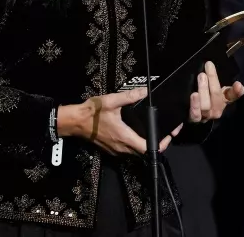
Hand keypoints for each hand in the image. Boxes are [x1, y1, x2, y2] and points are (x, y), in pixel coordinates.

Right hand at [61, 88, 182, 155]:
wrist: (75, 122)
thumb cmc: (92, 112)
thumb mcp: (111, 100)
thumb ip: (129, 96)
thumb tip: (145, 91)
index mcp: (124, 137)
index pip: (147, 148)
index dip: (161, 144)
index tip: (168, 136)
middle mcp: (122, 147)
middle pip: (144, 152)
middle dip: (156, 144)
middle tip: (165, 132)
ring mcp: (116, 150)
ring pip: (136, 152)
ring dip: (146, 145)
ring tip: (154, 132)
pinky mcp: (111, 149)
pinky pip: (128, 151)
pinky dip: (136, 145)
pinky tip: (138, 133)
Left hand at [189, 61, 243, 122]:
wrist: (191, 115)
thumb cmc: (205, 97)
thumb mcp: (215, 90)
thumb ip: (224, 85)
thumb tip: (239, 84)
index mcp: (223, 101)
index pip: (232, 95)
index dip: (236, 91)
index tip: (238, 84)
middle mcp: (217, 111)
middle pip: (216, 96)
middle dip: (212, 81)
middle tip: (207, 67)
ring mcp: (206, 116)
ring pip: (206, 105)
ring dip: (204, 90)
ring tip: (201, 77)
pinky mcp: (194, 120)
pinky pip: (195, 115)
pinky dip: (195, 105)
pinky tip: (194, 95)